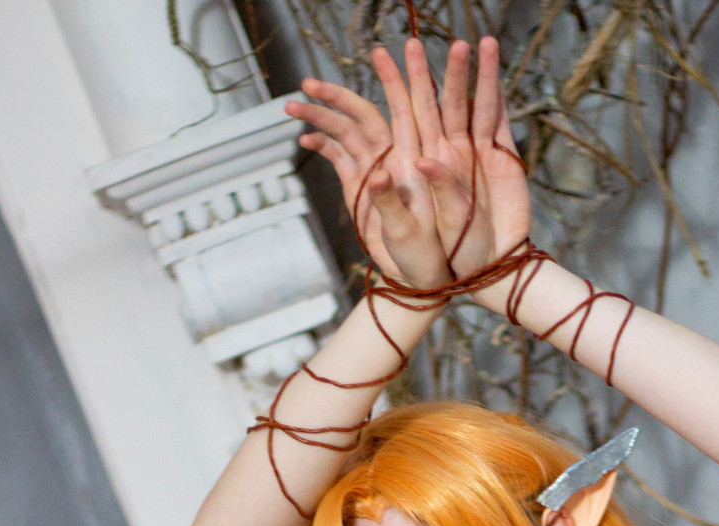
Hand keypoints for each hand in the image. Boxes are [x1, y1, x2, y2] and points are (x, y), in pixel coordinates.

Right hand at [286, 70, 450, 288]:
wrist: (420, 278)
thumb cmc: (428, 256)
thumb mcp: (412, 230)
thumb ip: (394, 201)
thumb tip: (381, 173)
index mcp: (412, 161)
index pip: (401, 110)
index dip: (392, 81)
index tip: (379, 54)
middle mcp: (392, 158)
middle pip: (362, 114)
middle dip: (335, 96)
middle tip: (306, 81)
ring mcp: (374, 171)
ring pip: (345, 133)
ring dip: (319, 117)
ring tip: (291, 105)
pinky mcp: (361, 188)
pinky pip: (339, 158)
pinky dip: (322, 146)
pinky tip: (303, 140)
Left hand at [396, 36, 530, 279]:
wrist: (471, 279)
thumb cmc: (429, 261)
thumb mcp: (402, 233)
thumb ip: (390, 202)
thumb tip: (376, 177)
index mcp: (416, 165)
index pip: (402, 115)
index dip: (393, 84)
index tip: (383, 52)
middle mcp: (444, 155)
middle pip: (436, 103)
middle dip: (430, 71)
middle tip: (421, 39)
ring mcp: (473, 158)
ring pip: (471, 106)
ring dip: (474, 77)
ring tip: (479, 44)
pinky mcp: (502, 166)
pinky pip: (497, 124)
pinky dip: (497, 100)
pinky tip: (495, 77)